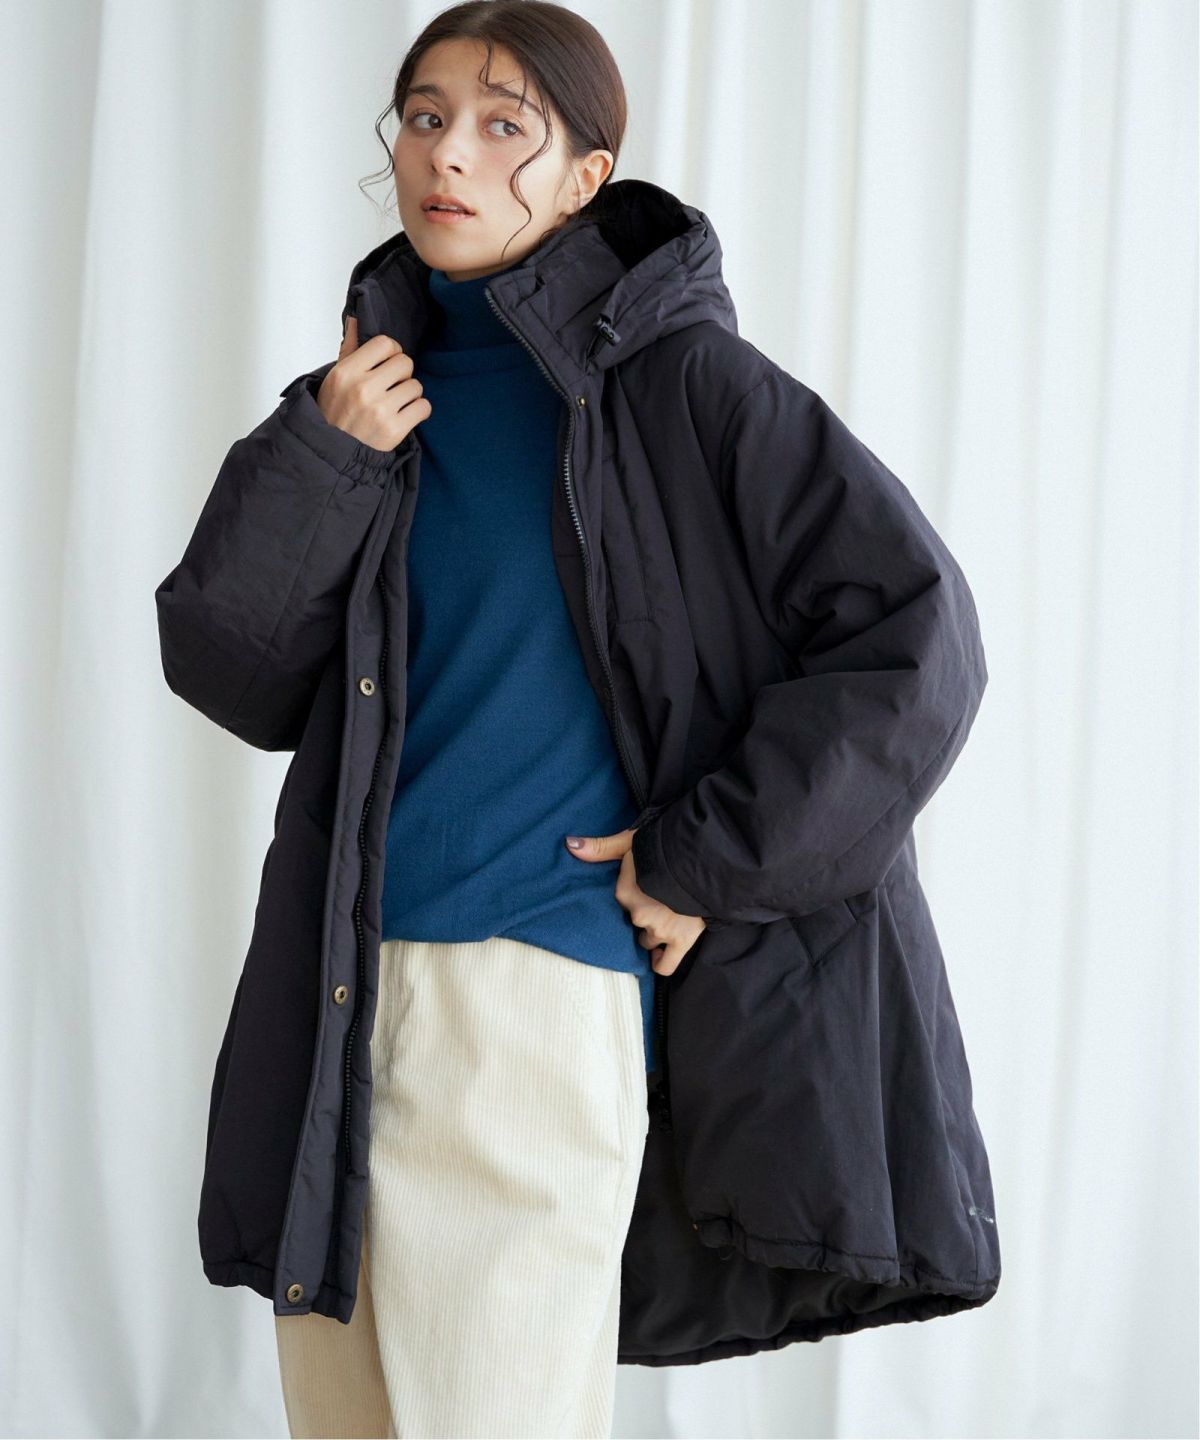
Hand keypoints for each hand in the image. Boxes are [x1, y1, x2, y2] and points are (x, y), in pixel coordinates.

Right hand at [316, 314, 431, 450]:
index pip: (385, 343)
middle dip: (402, 374)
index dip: (391, 352)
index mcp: (347, 372)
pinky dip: (419, 411)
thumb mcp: (334, 379)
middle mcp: (364, 388)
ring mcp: (381, 410)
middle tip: (392, 386)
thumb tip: (356, 319)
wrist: (332, 454)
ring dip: (410, 394)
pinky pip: (424, 407)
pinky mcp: (395, 430)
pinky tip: (406, 415)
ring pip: (416, 386)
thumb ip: (349, 350)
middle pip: (405, 363)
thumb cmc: (333, 414)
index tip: (387, 363)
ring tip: (396, 404)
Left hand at [564, 828, 705, 975]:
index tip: (646, 883)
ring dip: (654, 931)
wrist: (710, 858)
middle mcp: (639, 915)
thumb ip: (602, 847)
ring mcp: (660, 930)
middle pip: (635, 919)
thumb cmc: (670, 844)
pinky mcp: (682, 942)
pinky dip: (661, 961)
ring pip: (647, 939)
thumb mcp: (633, 839)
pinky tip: (661, 953)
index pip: (622, 898)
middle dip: (645, 910)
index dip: (635, 890)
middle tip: (659, 898)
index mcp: (626, 892)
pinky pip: (665, 965)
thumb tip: (569, 845)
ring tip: (668, 915)